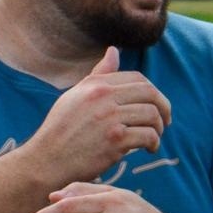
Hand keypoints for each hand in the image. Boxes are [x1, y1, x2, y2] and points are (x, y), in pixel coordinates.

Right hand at [26, 47, 173, 184]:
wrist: (46, 161)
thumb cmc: (61, 130)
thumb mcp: (75, 96)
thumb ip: (98, 75)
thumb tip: (114, 51)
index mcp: (96, 84)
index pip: (138, 78)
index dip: (152, 92)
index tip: (156, 105)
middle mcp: (103, 97)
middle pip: (150, 94)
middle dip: (164, 107)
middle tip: (165, 121)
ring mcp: (110, 118)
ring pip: (152, 115)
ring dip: (159, 128)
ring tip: (154, 138)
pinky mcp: (115, 140)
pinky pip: (148, 135)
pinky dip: (153, 143)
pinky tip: (149, 149)